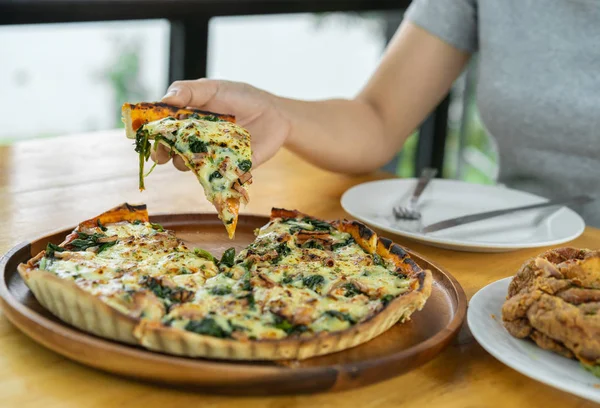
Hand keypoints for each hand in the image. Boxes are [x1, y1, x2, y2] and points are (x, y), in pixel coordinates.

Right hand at [152, 78, 290, 170]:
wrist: (275, 113)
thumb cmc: (241, 97)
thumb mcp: (214, 88)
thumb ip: (190, 92)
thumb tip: (166, 99)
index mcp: (187, 121)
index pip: (163, 131)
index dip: (154, 135)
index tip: (149, 136)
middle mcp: (196, 142)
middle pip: (172, 152)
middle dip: (164, 153)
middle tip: (162, 155)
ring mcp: (213, 157)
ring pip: (192, 167)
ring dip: (188, 163)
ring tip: (193, 154)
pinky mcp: (231, 169)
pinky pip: (219, 178)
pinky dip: (216, 176)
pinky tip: (218, 168)